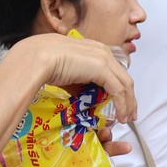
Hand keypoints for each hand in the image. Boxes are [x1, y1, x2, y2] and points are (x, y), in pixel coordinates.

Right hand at [10, 34, 136, 124]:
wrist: (37, 58)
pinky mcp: (103, 68)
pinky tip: (121, 116)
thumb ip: (79, 82)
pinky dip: (123, 105)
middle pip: (123, 77)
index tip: (120, 102)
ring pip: (125, 84)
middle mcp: (102, 51)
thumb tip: (83, 95)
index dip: (120, 87)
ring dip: (128, 103)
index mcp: (93, 48)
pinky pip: (119, 90)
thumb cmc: (43, 63)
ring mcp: (103, 58)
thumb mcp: (67, 73)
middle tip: (129, 113)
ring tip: (127, 118)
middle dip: (129, 97)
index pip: (114, 70)